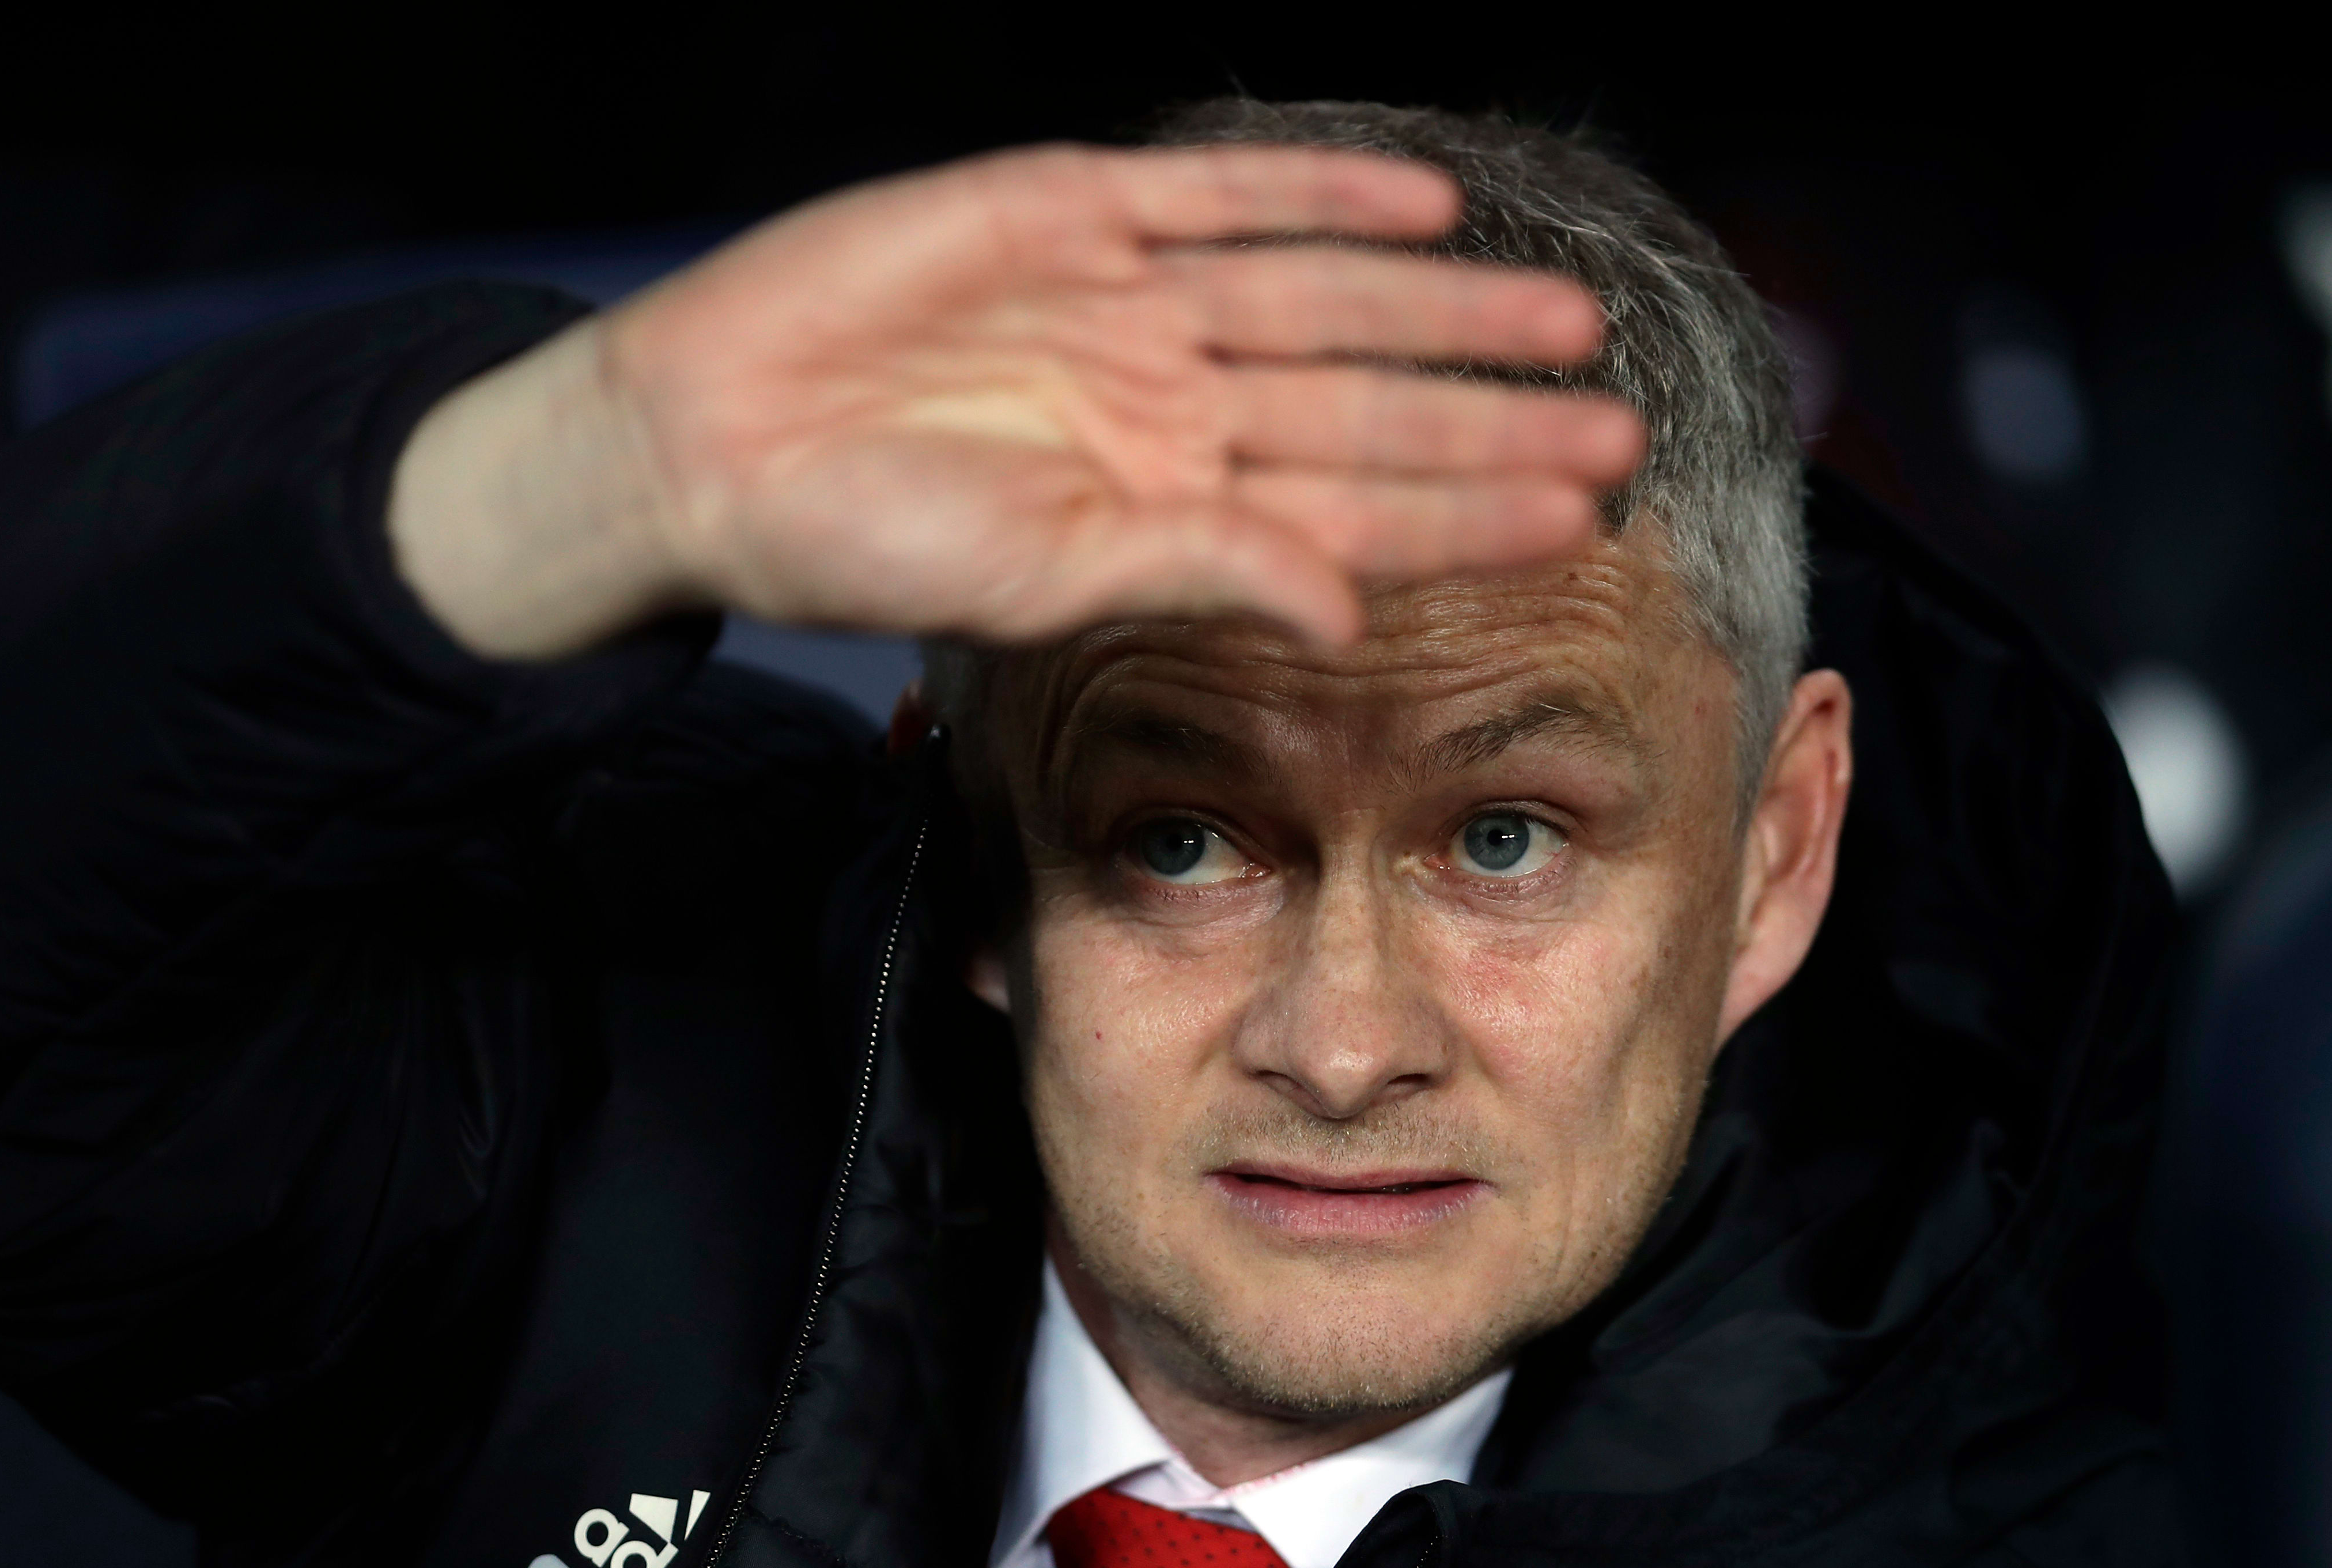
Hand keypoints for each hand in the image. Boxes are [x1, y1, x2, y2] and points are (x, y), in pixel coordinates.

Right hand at [393, 144, 1642, 659]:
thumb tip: (1350, 613)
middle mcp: (1173, 401)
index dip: (1472, 511)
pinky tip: (1424, 200)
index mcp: (1172, 503)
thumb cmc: (861, 540)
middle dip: (1492, 417)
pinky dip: (1316, 190)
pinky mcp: (1066, 212)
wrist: (709, 442)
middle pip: (1368, 404)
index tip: (1586, 518)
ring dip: (1442, 304)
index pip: (1359, 510)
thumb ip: (1200, 573)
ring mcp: (1129, 302)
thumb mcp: (1041, 581)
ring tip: (1565, 317)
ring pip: (1324, 294)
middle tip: (1622, 426)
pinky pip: (1216, 191)